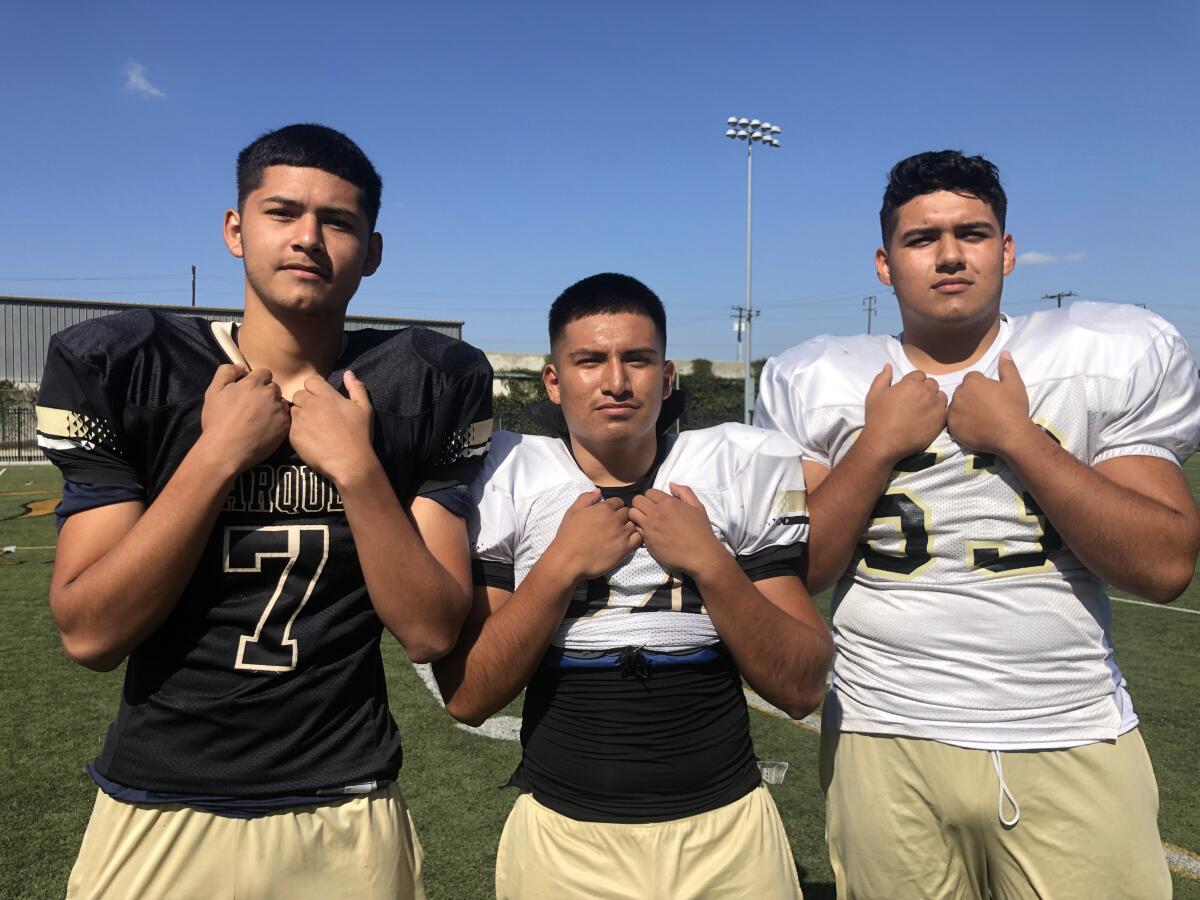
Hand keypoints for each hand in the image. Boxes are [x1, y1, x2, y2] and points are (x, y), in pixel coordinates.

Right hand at [198, 365, 289, 471]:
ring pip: (280, 402)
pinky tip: (266, 429)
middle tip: (253, 407)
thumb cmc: (217, 421)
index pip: (264, 372)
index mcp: (253, 383)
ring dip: (273, 407)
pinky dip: (278, 421)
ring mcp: (279, 410)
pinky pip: (285, 418)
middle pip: (274, 387)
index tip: (249, 392)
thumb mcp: (214, 391)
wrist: (225, 450)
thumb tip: (241, 366)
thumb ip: (226, 372)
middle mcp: (270, 394)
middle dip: (265, 393)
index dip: (257, 381)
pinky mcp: (285, 426)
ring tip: (259, 419)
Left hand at [288, 370, 377, 485]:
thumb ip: (356, 388)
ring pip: (293, 410)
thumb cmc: (359, 435)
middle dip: (305, 402)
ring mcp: (300, 420)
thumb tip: (349, 373)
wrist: (350, 462)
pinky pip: (291, 427)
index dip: (315, 390)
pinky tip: (310, 440)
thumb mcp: (365, 408)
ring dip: (300, 416)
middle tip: (317, 415)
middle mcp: (311, 404)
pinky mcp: (293, 435)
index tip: (322, 400)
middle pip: (299, 395)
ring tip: (313, 428)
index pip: (310, 381)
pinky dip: (298, 431)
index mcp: (327, 395)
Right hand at [550, 490, 640, 579]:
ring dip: (628, 527)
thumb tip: (598, 491)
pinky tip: (626, 541)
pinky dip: (635, 537)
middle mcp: (616, 519)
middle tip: (614, 525)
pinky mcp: (625, 548)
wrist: (569, 559)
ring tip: (620, 534)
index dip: (614, 507)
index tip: (609, 514)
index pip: (618, 502)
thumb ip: (586, 498)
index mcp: (604, 508)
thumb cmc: (568, 535)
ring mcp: (622, 533)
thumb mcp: (573, 512)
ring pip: (634, 524)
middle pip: (627, 512)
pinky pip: (638, 538)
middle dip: (622, 516)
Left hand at [629, 484, 722, 576]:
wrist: (700, 555)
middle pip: (637, 500)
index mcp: (668, 503)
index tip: (657, 503)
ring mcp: (649, 528)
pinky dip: (640, 529)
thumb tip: (671, 484)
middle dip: (641, 503)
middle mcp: (656, 513)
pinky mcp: (647, 541)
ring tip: (645, 521)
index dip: (652, 497)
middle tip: (648, 511)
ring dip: (637, 515)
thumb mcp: (697, 507)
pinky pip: (636, 530)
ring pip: (632, 514)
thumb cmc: (701, 530)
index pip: (649, 492)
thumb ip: (684, 492)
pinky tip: (649, 533)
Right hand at [858, 365, 947, 463]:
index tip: (907, 392)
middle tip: (915, 401)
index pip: (919, 375)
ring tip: (923, 409)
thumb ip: (883, 377)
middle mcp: (927, 392)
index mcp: (911, 383)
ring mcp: (936, 406)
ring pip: (941, 396)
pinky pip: (946, 410)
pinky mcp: (941, 420)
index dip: (913, 382)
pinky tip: (929, 418)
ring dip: (934, 399)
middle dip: (925, 389)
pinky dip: (940, 412)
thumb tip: (888, 366)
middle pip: (932, 384)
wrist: (885, 441)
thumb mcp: (874, 394)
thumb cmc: (878, 417)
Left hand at [947, 352, 1033, 455]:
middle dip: (972, 396)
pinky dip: (961, 423)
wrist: (1011, 435)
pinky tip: (974, 427)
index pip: (972, 378)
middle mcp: (958, 395)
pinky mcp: (952, 428)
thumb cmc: (1013, 408)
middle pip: (963, 391)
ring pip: (957, 406)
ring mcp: (954, 412)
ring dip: (965, 409)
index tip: (992, 395)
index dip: (983, 385)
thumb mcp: (1014, 384)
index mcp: (971, 382)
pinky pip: (954, 422)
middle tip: (987, 406)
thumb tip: (1004, 352)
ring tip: (981, 417)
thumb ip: (1007, 367)